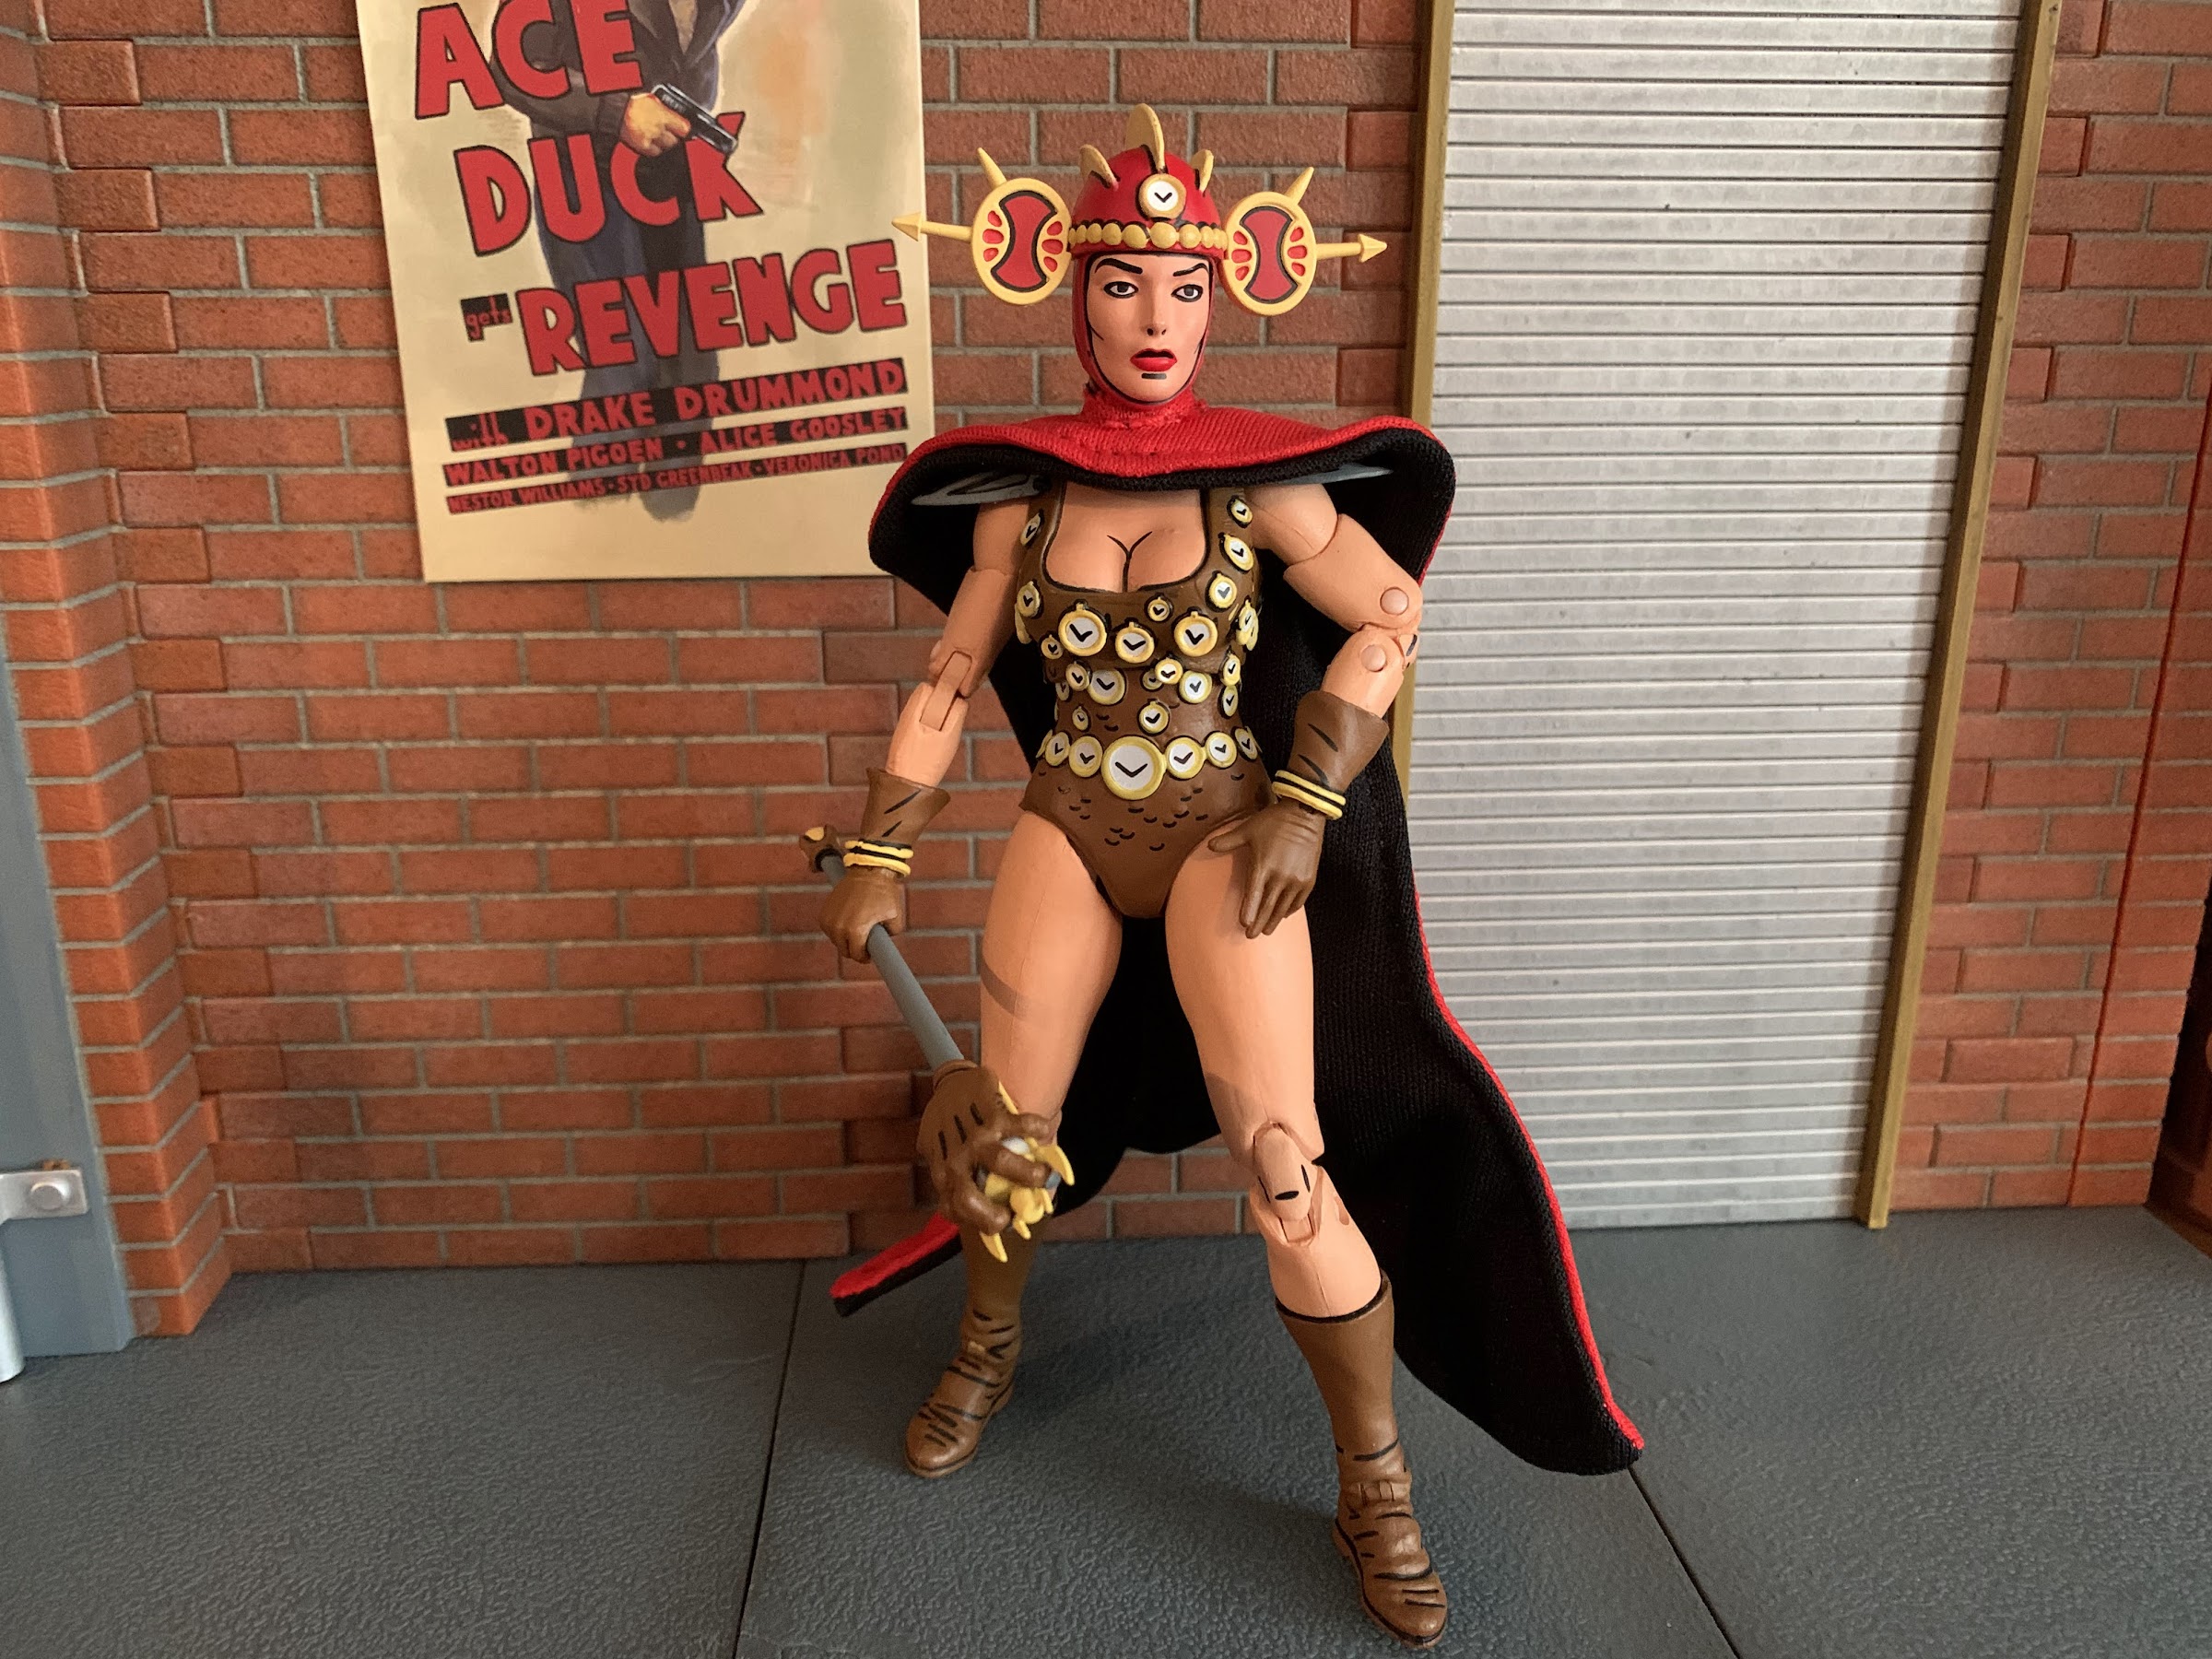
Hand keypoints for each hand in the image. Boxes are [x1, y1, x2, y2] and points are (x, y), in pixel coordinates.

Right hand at [618, 93, 690, 156]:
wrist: (615, 110)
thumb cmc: (630, 102)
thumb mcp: (651, 99)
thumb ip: (664, 109)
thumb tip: (672, 113)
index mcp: (663, 115)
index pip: (684, 129)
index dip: (684, 129)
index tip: (682, 129)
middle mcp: (659, 129)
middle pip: (675, 140)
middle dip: (673, 137)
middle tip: (667, 132)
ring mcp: (651, 139)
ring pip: (666, 148)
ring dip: (664, 144)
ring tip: (657, 136)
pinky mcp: (643, 147)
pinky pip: (654, 152)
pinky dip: (654, 149)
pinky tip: (650, 142)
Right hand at [820, 865, 902, 963]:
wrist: (867, 871)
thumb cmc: (883, 893)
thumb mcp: (895, 917)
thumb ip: (891, 935)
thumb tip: (884, 944)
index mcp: (856, 931)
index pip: (857, 956)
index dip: (865, 957)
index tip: (870, 955)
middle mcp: (839, 928)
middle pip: (844, 951)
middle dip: (855, 950)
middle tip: (865, 943)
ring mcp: (829, 920)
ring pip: (836, 940)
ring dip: (845, 939)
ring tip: (857, 929)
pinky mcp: (823, 913)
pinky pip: (829, 929)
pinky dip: (837, 929)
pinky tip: (847, 922)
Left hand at [917, 1061, 1060, 1236]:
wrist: (950, 1083)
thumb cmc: (947, 1126)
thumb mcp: (942, 1154)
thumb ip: (957, 1179)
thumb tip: (988, 1208)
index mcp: (942, 1173)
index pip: (952, 1209)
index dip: (975, 1223)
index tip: (1000, 1223)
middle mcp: (955, 1158)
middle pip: (970, 1197)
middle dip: (993, 1216)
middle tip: (1015, 1217)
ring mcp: (973, 1136)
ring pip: (1002, 1162)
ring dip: (1029, 1174)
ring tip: (1045, 1176)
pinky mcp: (991, 1113)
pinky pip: (1021, 1125)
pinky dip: (1038, 1128)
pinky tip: (1044, 1131)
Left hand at [1209, 801, 1325, 938]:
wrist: (1305, 814)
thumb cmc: (1273, 821)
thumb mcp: (1247, 829)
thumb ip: (1228, 841)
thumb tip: (1209, 846)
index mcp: (1262, 866)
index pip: (1253, 896)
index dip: (1248, 912)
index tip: (1243, 924)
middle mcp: (1280, 877)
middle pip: (1267, 907)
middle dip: (1259, 923)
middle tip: (1251, 935)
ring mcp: (1296, 880)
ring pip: (1283, 908)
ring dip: (1274, 920)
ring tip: (1267, 931)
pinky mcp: (1309, 879)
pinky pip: (1298, 901)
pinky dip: (1290, 910)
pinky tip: (1284, 914)